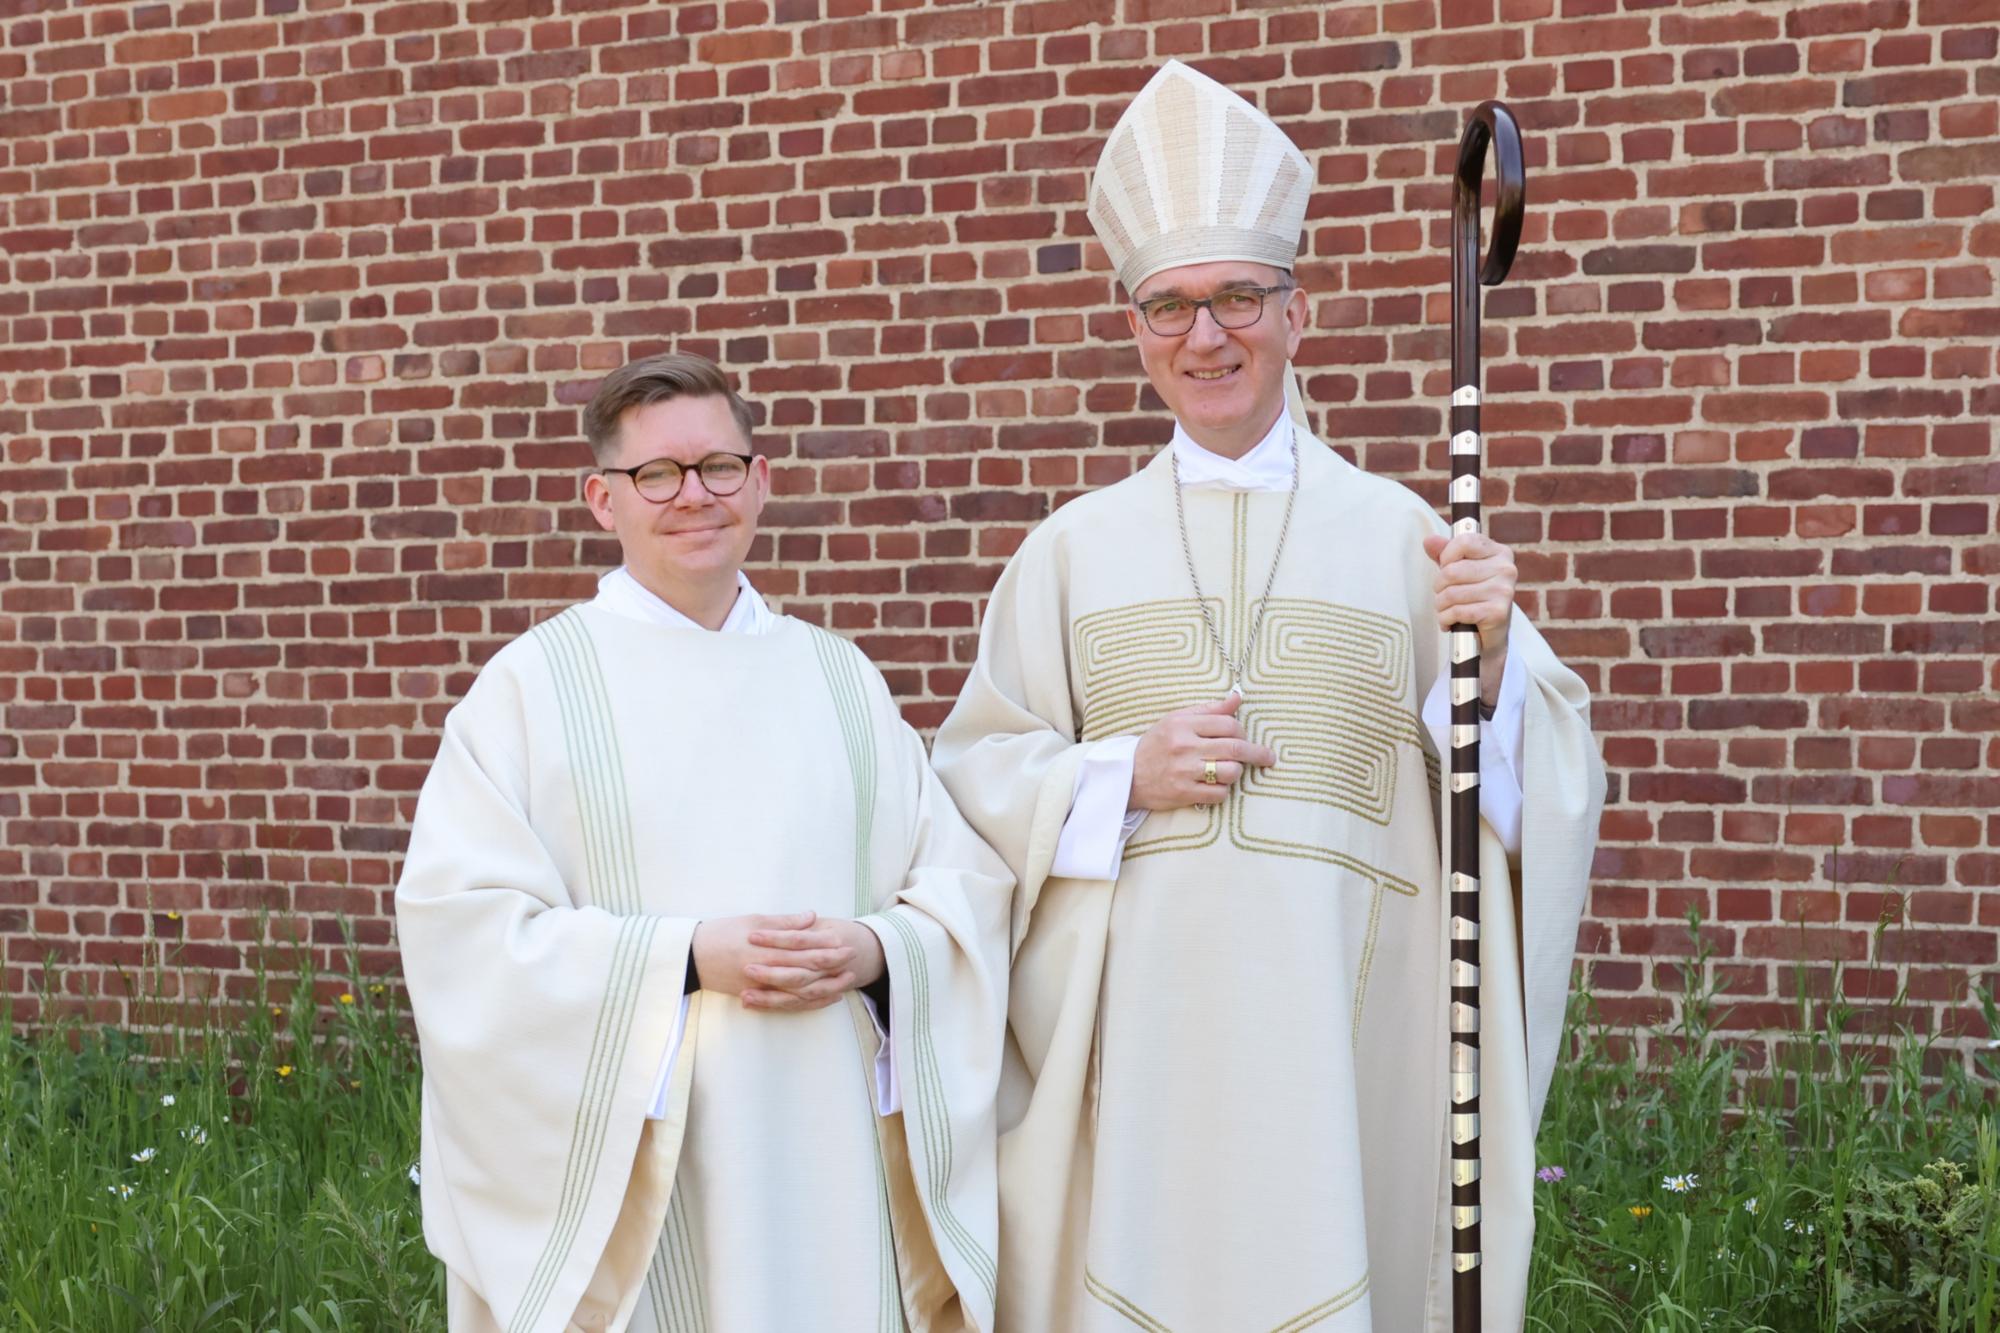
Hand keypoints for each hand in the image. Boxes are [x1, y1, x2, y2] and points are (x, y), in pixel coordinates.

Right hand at [691, 912, 878, 1012]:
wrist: (692, 956)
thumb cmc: (721, 933)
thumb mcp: (752, 921)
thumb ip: (783, 922)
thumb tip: (811, 917)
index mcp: (767, 946)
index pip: (803, 947)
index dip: (826, 944)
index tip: (845, 939)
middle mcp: (766, 968)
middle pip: (806, 969)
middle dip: (831, 963)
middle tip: (853, 957)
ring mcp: (761, 986)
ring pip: (799, 990)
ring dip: (825, 986)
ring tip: (846, 981)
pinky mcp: (756, 996)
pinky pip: (786, 1003)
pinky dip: (807, 1002)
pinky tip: (823, 998)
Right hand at [1129, 694, 1276, 811]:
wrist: (1127, 776)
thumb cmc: (1156, 745)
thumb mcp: (1177, 720)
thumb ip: (1209, 710)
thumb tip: (1237, 697)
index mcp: (1183, 724)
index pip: (1228, 724)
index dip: (1243, 731)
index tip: (1246, 738)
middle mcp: (1184, 747)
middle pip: (1235, 748)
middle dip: (1257, 753)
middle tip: (1268, 757)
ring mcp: (1184, 772)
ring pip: (1231, 772)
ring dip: (1236, 772)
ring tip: (1229, 770)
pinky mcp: (1184, 793)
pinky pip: (1219, 793)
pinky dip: (1223, 790)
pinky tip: (1215, 785)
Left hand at [1422, 530, 1514, 705]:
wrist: (1489, 635)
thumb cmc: (1473, 597)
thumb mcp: (1459, 570)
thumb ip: (1445, 553)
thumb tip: (1429, 541)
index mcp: (1499, 552)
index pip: (1464, 541)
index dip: (1447, 556)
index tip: (1446, 568)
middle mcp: (1506, 569)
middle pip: (1452, 570)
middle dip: (1439, 586)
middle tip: (1443, 595)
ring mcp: (1504, 591)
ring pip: (1452, 593)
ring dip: (1441, 605)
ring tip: (1445, 610)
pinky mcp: (1498, 612)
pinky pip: (1458, 611)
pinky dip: (1446, 619)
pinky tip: (1449, 621)